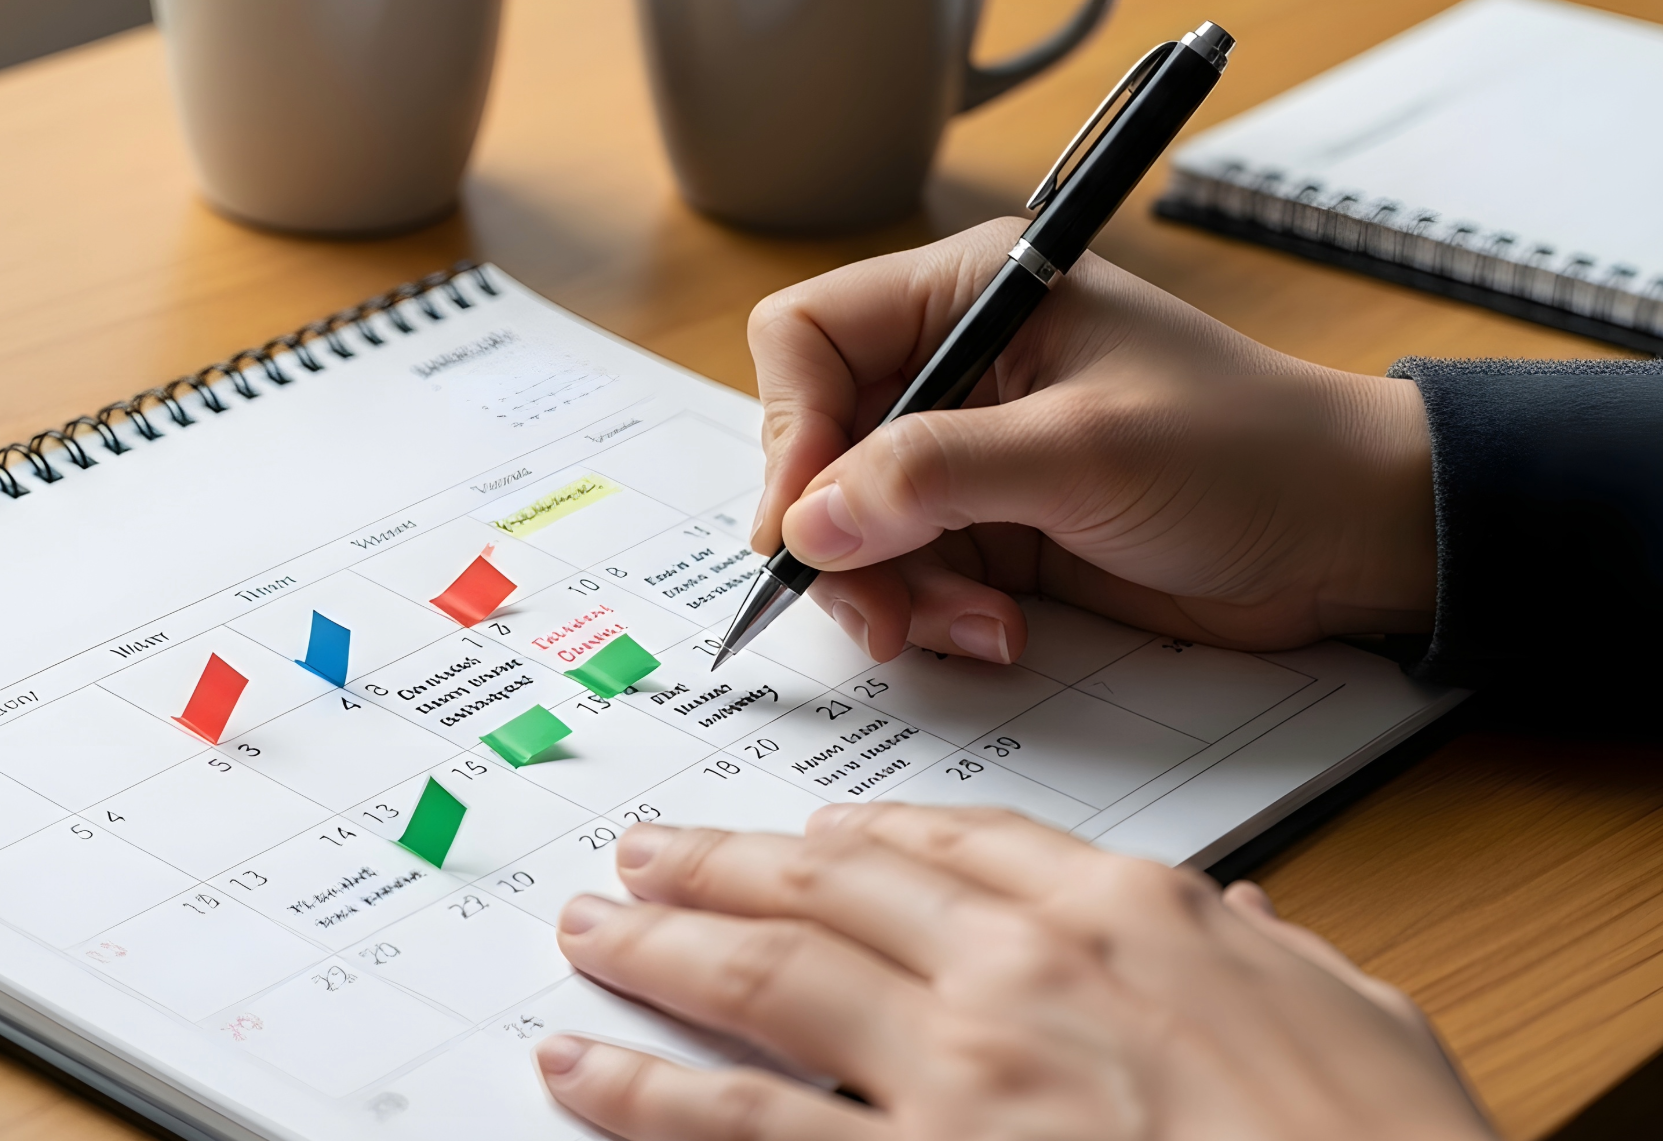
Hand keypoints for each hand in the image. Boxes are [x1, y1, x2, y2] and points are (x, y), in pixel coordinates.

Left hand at [537, 806, 1494, 1140]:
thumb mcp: (1359, 1016)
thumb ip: (1266, 954)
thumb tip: (1237, 918)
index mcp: (1123, 912)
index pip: (963, 842)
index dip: (870, 834)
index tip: (814, 833)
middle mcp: (1019, 969)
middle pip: (831, 890)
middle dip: (722, 866)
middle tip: (647, 854)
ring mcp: (954, 1073)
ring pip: (767, 981)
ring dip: (660, 950)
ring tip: (589, 929)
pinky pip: (747, 1128)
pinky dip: (651, 1093)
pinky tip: (586, 1071)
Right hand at [745, 219, 1436, 660]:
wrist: (1346, 537)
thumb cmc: (1247, 454)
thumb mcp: (1084, 453)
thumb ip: (934, 477)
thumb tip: (804, 522)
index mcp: (971, 293)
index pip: (808, 339)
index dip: (789, 431)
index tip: (804, 525)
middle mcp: (953, 365)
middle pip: (815, 445)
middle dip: (838, 536)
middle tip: (879, 611)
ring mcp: (967, 452)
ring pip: (850, 524)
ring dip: (890, 591)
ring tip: (972, 628)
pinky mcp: (989, 526)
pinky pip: (905, 574)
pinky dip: (932, 615)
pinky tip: (1001, 632)